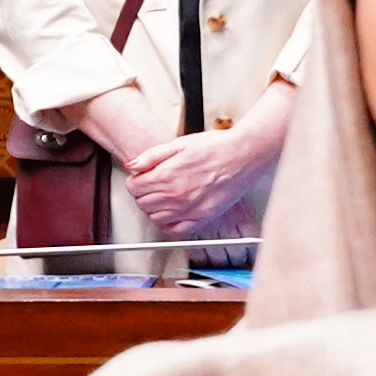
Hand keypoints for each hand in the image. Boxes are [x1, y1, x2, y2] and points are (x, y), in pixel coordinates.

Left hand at [121, 123, 276, 238]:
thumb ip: (151, 156)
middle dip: (144, 194)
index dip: (136, 181)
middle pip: (143, 204)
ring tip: (164, 198)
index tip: (142, 178)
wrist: (244, 154)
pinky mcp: (204, 218)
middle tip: (153, 186)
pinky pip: (178, 231)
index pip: (133, 188)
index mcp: (166, 176)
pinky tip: (174, 215)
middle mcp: (176, 196)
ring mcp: (189, 209)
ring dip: (155, 210)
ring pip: (156, 219)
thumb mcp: (178, 144)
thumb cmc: (215, 147)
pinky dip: (171, 226)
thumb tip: (131, 165)